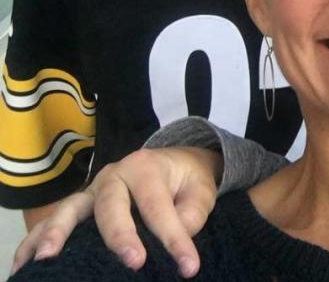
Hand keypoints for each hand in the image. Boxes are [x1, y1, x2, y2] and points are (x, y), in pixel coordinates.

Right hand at [11, 147, 221, 278]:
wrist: (174, 163)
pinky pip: (53, 221)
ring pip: (71, 209)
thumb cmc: (187, 180)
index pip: (158, 206)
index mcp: (146, 167)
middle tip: (135, 261)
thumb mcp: (201, 191)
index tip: (188, 267)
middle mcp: (114, 176)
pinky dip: (36, 241)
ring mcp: (92, 191)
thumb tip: (178, 235)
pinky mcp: (80, 207)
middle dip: (120, 234)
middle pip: (110, 205)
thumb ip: (192, 213)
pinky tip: (25, 264)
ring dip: (58, 234)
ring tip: (48, 259)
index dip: (173, 238)